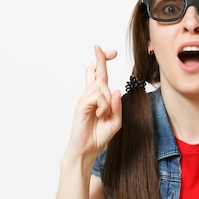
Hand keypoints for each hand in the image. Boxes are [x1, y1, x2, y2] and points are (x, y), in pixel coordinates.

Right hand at [67, 45, 121, 159]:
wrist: (87, 150)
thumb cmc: (98, 136)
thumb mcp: (115, 121)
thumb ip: (117, 106)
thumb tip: (116, 90)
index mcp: (97, 98)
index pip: (99, 75)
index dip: (103, 62)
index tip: (111, 52)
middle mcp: (89, 95)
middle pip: (94, 71)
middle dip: (100, 58)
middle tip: (103, 49)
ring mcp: (84, 99)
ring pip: (101, 86)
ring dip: (107, 99)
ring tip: (103, 114)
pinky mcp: (81, 105)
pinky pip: (97, 96)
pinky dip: (103, 105)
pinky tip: (100, 115)